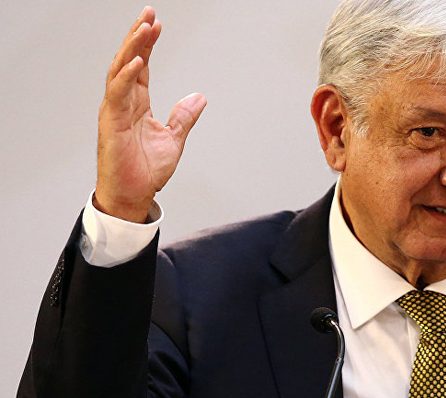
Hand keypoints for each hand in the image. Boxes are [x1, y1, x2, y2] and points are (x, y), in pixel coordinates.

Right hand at [95, 6, 206, 222]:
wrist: (134, 196)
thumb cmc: (145, 171)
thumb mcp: (174, 138)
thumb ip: (184, 117)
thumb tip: (199, 98)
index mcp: (136, 104)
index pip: (140, 66)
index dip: (147, 44)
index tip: (157, 24)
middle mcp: (122, 103)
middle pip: (127, 61)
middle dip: (138, 36)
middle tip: (149, 13)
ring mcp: (115, 111)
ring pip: (119, 71)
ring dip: (132, 47)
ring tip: (145, 27)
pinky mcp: (111, 123)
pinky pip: (117, 94)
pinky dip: (126, 75)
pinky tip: (138, 59)